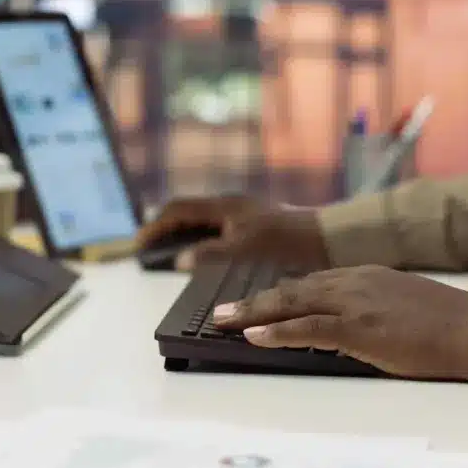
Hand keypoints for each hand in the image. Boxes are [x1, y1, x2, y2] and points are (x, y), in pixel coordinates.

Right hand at [137, 196, 330, 272]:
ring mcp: (243, 214)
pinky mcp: (254, 225)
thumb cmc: (287, 240)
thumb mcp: (245, 248)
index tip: (139, 244)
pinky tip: (203, 257)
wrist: (328, 238)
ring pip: (202, 221)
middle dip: (165, 228)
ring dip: (182, 234)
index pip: (178, 209)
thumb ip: (210, 253)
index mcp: (224, 205)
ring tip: (169, 254)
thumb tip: (179, 261)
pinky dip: (200, 240)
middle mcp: (231, 205)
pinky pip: (216, 229)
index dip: (155, 226)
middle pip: (187, 212)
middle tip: (149, 249)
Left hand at [212, 265, 467, 380]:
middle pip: (291, 289)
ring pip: (290, 303)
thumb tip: (348, 325)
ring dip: (253, 313)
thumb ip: (370, 307)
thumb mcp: (400, 305)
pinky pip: (306, 327)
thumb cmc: (446, 324)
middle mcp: (352, 281)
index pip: (310, 282)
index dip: (278, 294)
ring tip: (223, 323)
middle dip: (254, 301)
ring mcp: (353, 302)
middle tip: (223, 311)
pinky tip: (253, 336)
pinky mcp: (358, 326)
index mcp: (363, 275)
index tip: (256, 302)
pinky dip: (276, 331)